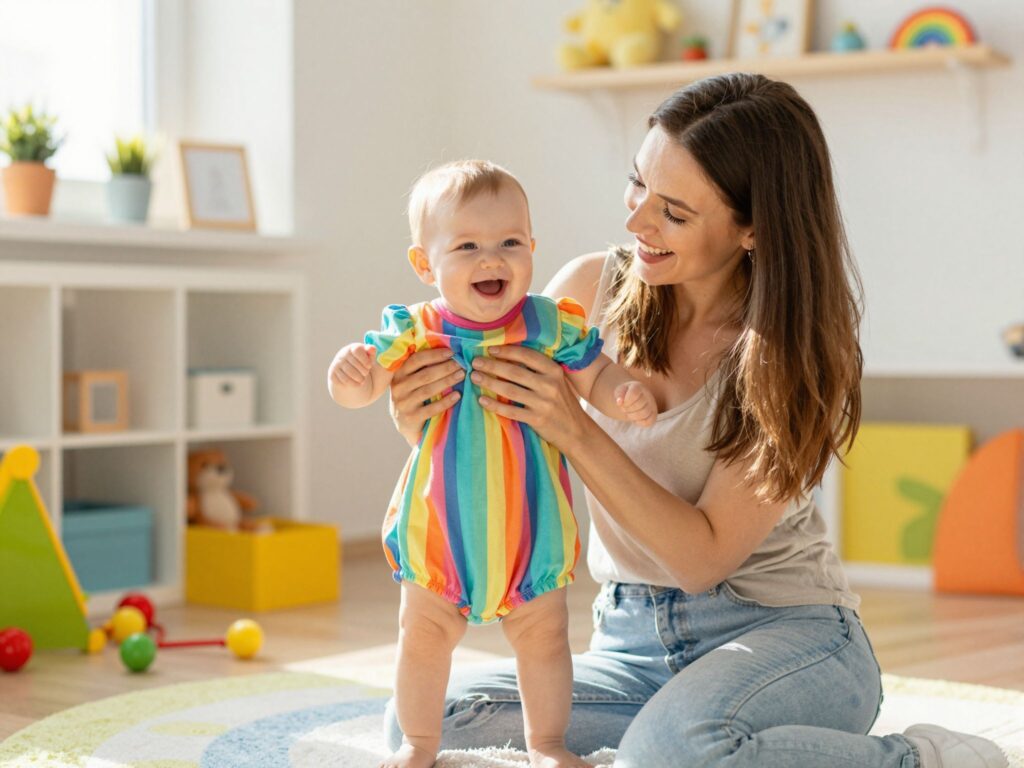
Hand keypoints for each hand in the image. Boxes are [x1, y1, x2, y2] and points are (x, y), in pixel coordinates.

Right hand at [329, 343, 376, 387]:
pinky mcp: (332, 374)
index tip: (369, 366)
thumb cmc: (361, 362)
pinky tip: (357, 384)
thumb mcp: (368, 357)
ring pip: (350, 373)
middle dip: (363, 371)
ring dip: (359, 378)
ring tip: (363, 380)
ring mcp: (336, 364)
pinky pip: (344, 381)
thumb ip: (371, 353)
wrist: (348, 371)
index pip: (357, 350)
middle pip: (354, 364)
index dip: (365, 359)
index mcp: (352, 348)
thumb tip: (372, 349)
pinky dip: (353, 384)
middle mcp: (342, 354)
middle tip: (366, 374)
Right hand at [389, 347, 463, 446]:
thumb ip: (423, 368)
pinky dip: (445, 401)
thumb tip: (448, 352)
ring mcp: (403, 404)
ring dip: (447, 381)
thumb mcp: (412, 381)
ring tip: (461, 375)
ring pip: (428, 390)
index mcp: (398, 374)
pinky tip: (457, 395)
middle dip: (445, 368)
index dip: (434, 355)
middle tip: (461, 364)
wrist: (405, 424)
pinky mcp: (411, 418)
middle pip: (424, 375)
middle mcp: (398, 388)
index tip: (451, 352)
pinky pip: (431, 409)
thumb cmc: (413, 396)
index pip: (416, 360)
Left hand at [470, 346, 590, 452]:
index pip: (527, 356)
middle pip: (515, 372)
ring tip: (474, 377)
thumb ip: (540, 371)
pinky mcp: (537, 419)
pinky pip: (511, 411)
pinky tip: (482, 400)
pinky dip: (494, 405)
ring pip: (510, 389)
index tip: (490, 349)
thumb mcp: (558, 382)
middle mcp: (550, 385)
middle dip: (492, 365)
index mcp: (554, 371)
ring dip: (489, 382)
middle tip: (475, 362)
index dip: (507, 351)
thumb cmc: (563, 403)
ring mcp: (544, 403)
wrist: (577, 431)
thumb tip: (509, 357)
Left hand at [615, 381, 656, 426]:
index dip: (626, 401)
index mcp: (639, 387)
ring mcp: (652, 405)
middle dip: (627, 409)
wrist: (632, 399)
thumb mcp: (620, 391)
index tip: (622, 403)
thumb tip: (619, 402)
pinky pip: (648, 422)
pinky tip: (635, 419)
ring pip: (644, 413)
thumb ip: (619, 394)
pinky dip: (639, 422)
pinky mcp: (653, 416)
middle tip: (624, 408)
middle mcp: (648, 395)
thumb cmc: (625, 395)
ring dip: (632, 416)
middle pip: (638, 405)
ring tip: (629, 413)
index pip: (634, 394)